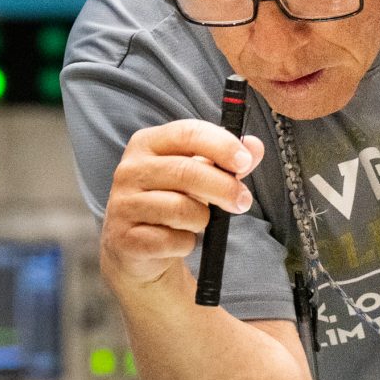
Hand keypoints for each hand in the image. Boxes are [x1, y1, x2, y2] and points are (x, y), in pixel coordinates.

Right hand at [99, 120, 266, 288]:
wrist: (136, 247)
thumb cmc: (171, 201)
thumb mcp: (199, 175)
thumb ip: (227, 161)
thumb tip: (255, 147)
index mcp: (147, 143)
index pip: (186, 133)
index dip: (221, 145)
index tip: (245, 161)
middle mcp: (129, 170)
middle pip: (186, 172)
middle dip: (224, 188)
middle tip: (243, 202)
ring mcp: (123, 205)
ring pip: (180, 209)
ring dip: (202, 219)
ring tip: (199, 222)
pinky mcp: (126, 238)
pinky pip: (171, 241)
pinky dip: (185, 243)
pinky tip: (179, 241)